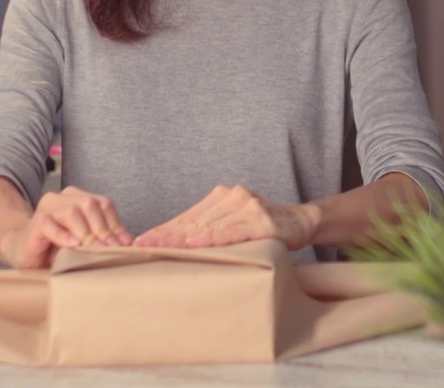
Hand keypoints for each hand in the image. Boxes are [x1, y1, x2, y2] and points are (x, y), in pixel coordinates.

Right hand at [0, 186, 132, 268]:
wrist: (24, 250)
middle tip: (110, 249)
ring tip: (93, 249)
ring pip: (72, 211)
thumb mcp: (85, 242)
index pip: (104, 204)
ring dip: (85, 232)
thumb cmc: (58, 247)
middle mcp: (64, 198)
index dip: (116, 223)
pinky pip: (50, 224)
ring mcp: (48, 208)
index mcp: (80, 199)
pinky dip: (63, 235)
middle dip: (103, 229)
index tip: (125, 244)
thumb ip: (103, 238)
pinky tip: (73, 245)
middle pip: (90, 204)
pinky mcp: (36, 222)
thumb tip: (128, 243)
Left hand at [134, 184, 319, 250]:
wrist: (302, 221)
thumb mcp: (236, 222)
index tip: (142, 240)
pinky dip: (211, 239)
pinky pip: (231, 231)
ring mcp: (247, 206)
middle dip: (166, 234)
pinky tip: (194, 245)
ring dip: (182, 238)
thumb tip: (178, 244)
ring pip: (209, 226)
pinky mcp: (260, 220)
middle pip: (193, 220)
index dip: (164, 228)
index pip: (188, 215)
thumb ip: (212, 227)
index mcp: (222, 196)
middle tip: (141, 246)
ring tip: (160, 247)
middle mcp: (232, 196)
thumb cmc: (265, 226)